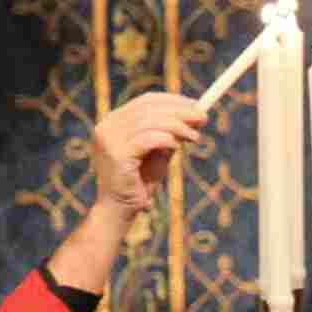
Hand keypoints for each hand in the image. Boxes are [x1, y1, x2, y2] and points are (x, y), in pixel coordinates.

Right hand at [91, 92, 206, 217]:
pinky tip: (177, 146)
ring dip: (177, 126)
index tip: (196, 105)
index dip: (173, 101)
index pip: (145, 101)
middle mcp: (108, 126)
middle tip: (203, 116)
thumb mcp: (158, 153)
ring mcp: (109, 139)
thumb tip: (195, 114)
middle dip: (180, 110)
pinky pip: (147, 139)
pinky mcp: (117, 155)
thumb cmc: (140, 183)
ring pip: (150, 121)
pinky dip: (166, 139)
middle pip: (148, 108)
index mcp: (114, 121)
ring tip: (195, 136)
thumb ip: (170, 133)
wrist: (120, 211)